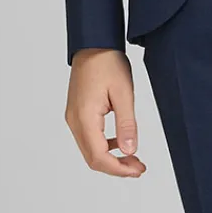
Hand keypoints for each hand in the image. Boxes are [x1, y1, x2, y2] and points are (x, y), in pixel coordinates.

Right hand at [65, 48, 146, 176]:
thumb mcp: (124, 92)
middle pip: (92, 157)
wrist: (93, 42)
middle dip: (116, 167)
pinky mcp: (77, 112)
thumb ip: (126, 123)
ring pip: (90, 149)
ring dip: (111, 157)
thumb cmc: (107, 61)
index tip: (137, 170)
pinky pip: (89, 137)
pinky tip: (120, 142)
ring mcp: (73, 117)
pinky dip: (105, 145)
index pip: (99, 156)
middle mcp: (74, 121)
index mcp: (84, 117)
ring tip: (133, 158)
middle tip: (138, 168)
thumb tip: (129, 151)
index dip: (119, 169)